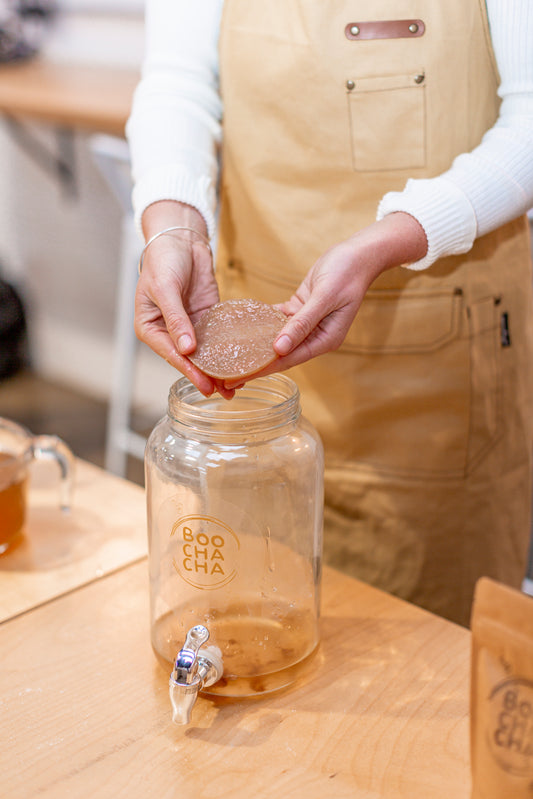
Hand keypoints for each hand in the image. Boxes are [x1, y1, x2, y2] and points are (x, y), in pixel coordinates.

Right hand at [135, 201, 233, 396]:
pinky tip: (239, 362)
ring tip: (235, 385)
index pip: (172, 355)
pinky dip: (226, 350)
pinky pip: (217, 338)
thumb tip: (187, 349)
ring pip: (204, 353)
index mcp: (150, 328)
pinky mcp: (206, 318)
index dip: (189, 371)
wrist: (180, 238)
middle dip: (206, 376)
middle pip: (189, 359)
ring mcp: (189, 326)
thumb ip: (176, 319)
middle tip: (224, 392)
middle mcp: (169, 332)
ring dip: (218, 368)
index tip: (206, 385)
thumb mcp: (165, 288)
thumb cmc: (163, 260)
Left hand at [224, 212, 427, 386]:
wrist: (358, 253)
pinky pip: (278, 320)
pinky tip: (244, 328)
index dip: (264, 369)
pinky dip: (262, 323)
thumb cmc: (347, 273)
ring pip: (277, 338)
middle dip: (256, 364)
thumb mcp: (324, 298)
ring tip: (232, 356)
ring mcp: (308, 323)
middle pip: (281, 354)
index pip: (289, 360)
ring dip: (257, 346)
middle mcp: (316, 336)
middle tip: (228, 374)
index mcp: (325, 339)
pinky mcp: (301, 308)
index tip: (241, 377)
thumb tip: (279, 348)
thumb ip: (302, 324)